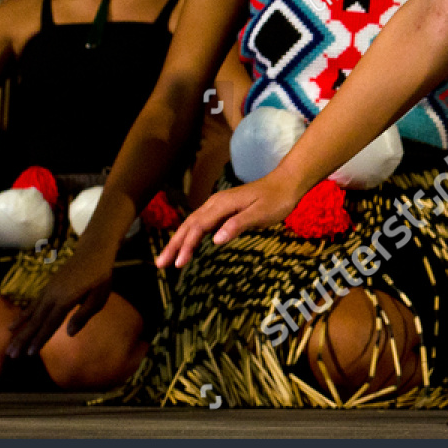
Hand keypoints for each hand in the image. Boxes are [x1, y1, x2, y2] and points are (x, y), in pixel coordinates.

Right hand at [6, 248, 113, 357]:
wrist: (92, 251)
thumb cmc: (100, 276)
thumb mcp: (99, 296)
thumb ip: (84, 314)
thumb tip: (69, 333)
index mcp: (66, 299)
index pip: (51, 323)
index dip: (40, 339)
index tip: (29, 354)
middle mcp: (52, 296)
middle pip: (36, 321)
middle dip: (23, 339)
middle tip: (10, 355)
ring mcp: (48, 291)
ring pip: (31, 315)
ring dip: (19, 331)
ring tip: (9, 346)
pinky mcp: (47, 288)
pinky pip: (32, 305)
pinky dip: (22, 316)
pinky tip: (13, 325)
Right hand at [156, 176, 304, 268]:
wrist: (286, 183)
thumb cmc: (276, 200)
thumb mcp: (261, 214)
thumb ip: (238, 225)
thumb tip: (215, 239)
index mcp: (222, 204)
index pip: (198, 227)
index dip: (186, 246)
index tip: (177, 263)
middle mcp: (216, 203)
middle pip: (189, 225)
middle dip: (174, 245)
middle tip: (160, 264)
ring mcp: (218, 205)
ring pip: (193, 224)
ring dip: (179, 240)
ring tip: (167, 259)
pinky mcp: (223, 209)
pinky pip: (202, 223)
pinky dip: (191, 235)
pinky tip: (187, 245)